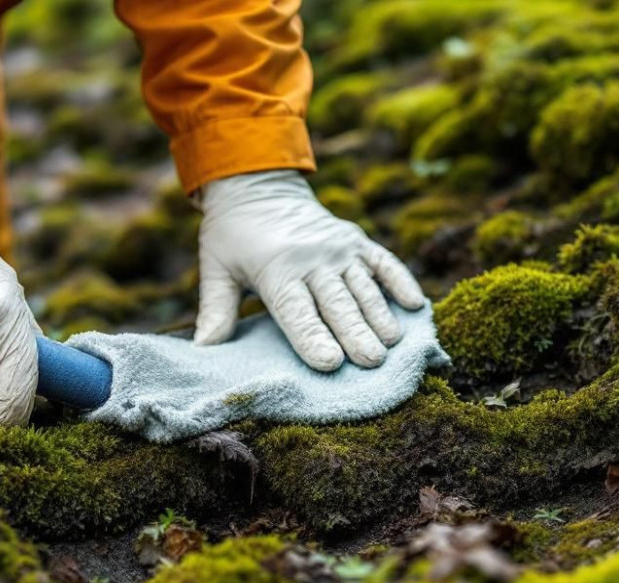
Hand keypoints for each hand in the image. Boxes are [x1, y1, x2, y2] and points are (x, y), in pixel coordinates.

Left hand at [194, 169, 425, 370]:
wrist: (258, 184)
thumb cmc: (232, 236)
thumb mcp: (216, 268)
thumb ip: (215, 310)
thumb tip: (202, 350)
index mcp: (276, 269)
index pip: (296, 310)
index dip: (312, 337)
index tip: (329, 362)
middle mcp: (312, 258)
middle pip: (337, 302)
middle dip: (356, 332)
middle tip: (372, 362)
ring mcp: (339, 247)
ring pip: (365, 286)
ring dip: (381, 315)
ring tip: (394, 343)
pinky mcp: (357, 239)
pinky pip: (384, 262)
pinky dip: (401, 281)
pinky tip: (416, 306)